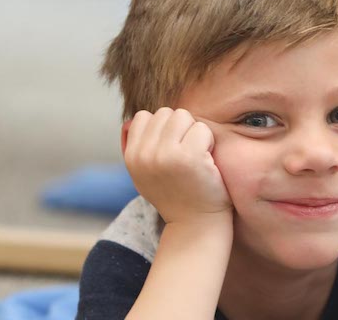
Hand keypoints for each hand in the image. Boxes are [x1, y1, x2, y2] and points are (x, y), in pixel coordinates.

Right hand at [123, 107, 231, 224]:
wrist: (195, 224)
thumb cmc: (175, 195)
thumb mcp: (144, 174)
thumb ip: (135, 148)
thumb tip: (128, 121)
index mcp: (131, 157)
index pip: (143, 117)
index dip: (162, 128)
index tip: (172, 149)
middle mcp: (144, 155)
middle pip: (166, 113)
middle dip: (180, 128)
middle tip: (187, 154)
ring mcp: (166, 155)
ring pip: (183, 117)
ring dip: (195, 132)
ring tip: (196, 156)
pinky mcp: (190, 157)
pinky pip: (202, 129)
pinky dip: (209, 142)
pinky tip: (207, 162)